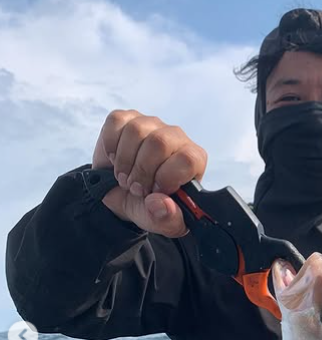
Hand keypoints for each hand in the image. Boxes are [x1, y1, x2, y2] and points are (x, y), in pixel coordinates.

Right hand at [92, 110, 207, 236]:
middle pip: (159, 142)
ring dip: (125, 161)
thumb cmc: (147, 205)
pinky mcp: (128, 118)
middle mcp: (176, 138)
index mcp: (193, 161)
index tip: (154, 191)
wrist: (120, 195)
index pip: (188, 159)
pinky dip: (111, 145)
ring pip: (137, 131)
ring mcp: (152, 125)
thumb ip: (167, 219)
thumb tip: (163, 205)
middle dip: (141, 170)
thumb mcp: (160, 221)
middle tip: (136, 188)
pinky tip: (116, 159)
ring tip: (126, 177)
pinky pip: (117, 122)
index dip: (167, 177)